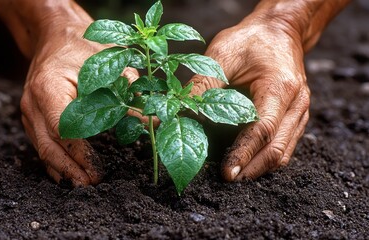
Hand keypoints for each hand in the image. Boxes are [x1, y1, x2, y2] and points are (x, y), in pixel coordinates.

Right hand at [19, 19, 137, 185]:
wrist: (56, 36)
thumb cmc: (83, 45)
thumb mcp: (110, 63)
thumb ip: (129, 94)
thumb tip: (153, 122)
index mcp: (49, 87)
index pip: (63, 129)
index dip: (80, 153)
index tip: (98, 171)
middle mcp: (33, 102)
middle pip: (48, 146)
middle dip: (70, 170)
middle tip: (92, 186)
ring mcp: (30, 111)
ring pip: (43, 150)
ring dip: (62, 171)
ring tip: (83, 186)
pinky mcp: (34, 117)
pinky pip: (42, 144)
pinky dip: (56, 161)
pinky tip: (69, 174)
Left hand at [189, 19, 309, 180]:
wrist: (279, 32)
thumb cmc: (250, 40)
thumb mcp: (222, 54)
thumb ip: (202, 85)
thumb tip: (175, 114)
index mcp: (280, 86)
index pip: (263, 129)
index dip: (243, 154)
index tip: (227, 174)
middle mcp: (297, 103)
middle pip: (277, 149)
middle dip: (251, 169)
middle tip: (226, 180)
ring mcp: (300, 112)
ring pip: (283, 152)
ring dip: (259, 168)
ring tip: (234, 175)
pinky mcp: (296, 117)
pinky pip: (284, 145)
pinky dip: (266, 158)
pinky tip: (247, 163)